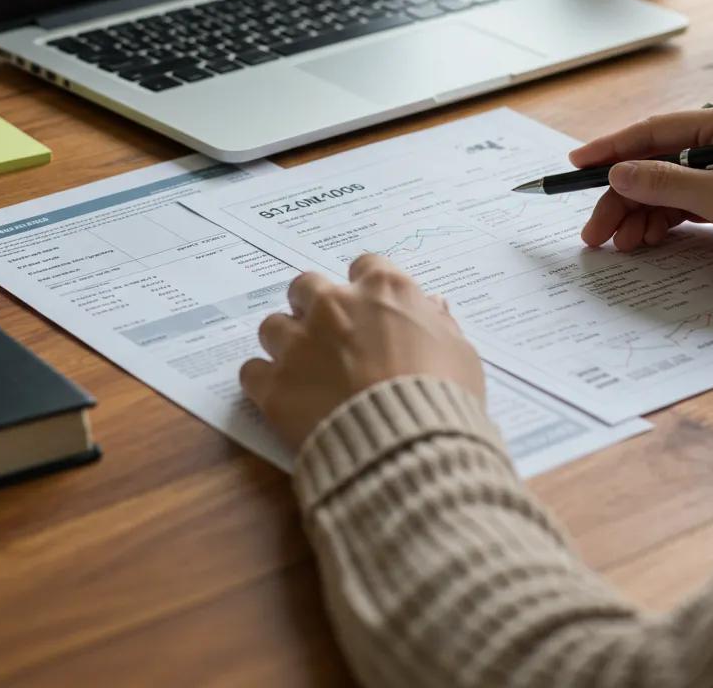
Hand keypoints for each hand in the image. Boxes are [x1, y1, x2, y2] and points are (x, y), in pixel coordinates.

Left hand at [240, 254, 484, 451]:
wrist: (408, 446)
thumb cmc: (444, 395)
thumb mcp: (460, 352)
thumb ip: (438, 323)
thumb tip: (432, 306)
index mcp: (384, 289)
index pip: (364, 266)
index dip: (365, 289)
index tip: (370, 311)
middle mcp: (335, 305)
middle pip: (307, 286)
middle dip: (313, 307)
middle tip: (328, 338)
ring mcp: (300, 343)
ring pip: (273, 326)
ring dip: (286, 344)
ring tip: (303, 371)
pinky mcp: (274, 385)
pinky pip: (252, 371)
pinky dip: (264, 383)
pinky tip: (283, 399)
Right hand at [570, 102, 712, 293]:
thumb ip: (666, 182)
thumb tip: (619, 173)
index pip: (655, 131)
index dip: (612, 148)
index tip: (577, 163)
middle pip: (655, 165)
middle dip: (621, 197)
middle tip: (594, 228)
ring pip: (665, 190)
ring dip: (638, 215)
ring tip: (619, 242)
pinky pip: (682, 208)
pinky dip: (661, 223)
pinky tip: (645, 239)